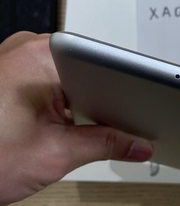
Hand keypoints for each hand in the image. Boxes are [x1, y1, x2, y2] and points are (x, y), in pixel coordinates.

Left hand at [0, 32, 152, 205]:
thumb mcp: (55, 155)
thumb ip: (106, 145)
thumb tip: (137, 144)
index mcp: (39, 56)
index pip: (105, 65)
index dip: (127, 93)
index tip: (140, 115)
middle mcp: (26, 50)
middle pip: (90, 72)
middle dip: (104, 105)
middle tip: (108, 133)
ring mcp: (15, 61)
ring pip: (72, 80)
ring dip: (82, 108)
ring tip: (69, 134)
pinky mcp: (10, 76)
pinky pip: (52, 85)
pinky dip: (62, 108)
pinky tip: (58, 130)